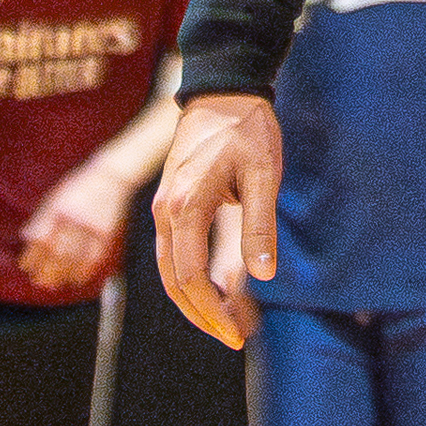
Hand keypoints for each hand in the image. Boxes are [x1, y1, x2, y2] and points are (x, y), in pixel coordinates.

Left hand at [18, 159, 132, 291]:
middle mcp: (74, 216)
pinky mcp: (107, 231)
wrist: (113, 175)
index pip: (41, 236)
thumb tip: (25, 237)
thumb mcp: (56, 195)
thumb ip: (41, 217)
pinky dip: (86, 270)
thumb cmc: (81, 185)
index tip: (25, 266)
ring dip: (63, 273)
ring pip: (75, 256)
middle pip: (57, 250)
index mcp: (59, 207)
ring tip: (54, 285)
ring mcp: (91, 224)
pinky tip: (78, 279)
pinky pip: (96, 255)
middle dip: (46, 269)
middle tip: (38, 281)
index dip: (32, 254)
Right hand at [153, 94, 283, 347]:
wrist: (224, 88)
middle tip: (232, 337)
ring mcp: (163, 206)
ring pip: (168, 269)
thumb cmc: (247, 128)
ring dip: (193, 299)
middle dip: (200, 314)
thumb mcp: (262, 174)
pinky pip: (172, 251)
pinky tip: (213, 287)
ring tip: (224, 320)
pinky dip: (188, 277)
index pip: (189, 276)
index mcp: (185, 206)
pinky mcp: (170, 202)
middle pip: (172, 280)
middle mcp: (165, 211)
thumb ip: (259, 224)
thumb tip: (262, 275)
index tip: (234, 334)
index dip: (211, 310)